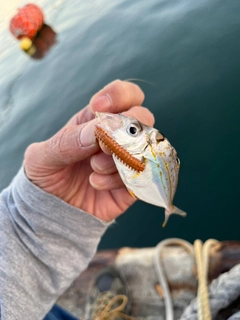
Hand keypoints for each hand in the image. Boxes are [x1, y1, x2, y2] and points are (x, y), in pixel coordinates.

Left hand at [24, 80, 154, 220]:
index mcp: (96, 121)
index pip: (123, 95)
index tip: (99, 107)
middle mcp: (116, 137)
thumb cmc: (47, 175)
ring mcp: (127, 160)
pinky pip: (141, 175)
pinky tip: (96, 184)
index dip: (119, 95)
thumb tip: (97, 131)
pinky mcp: (133, 183)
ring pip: (143, 147)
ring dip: (117, 159)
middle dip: (125, 128)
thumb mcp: (43, 156)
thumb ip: (66, 141)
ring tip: (93, 170)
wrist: (52, 210)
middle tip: (103, 146)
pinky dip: (118, 180)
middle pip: (143, 116)